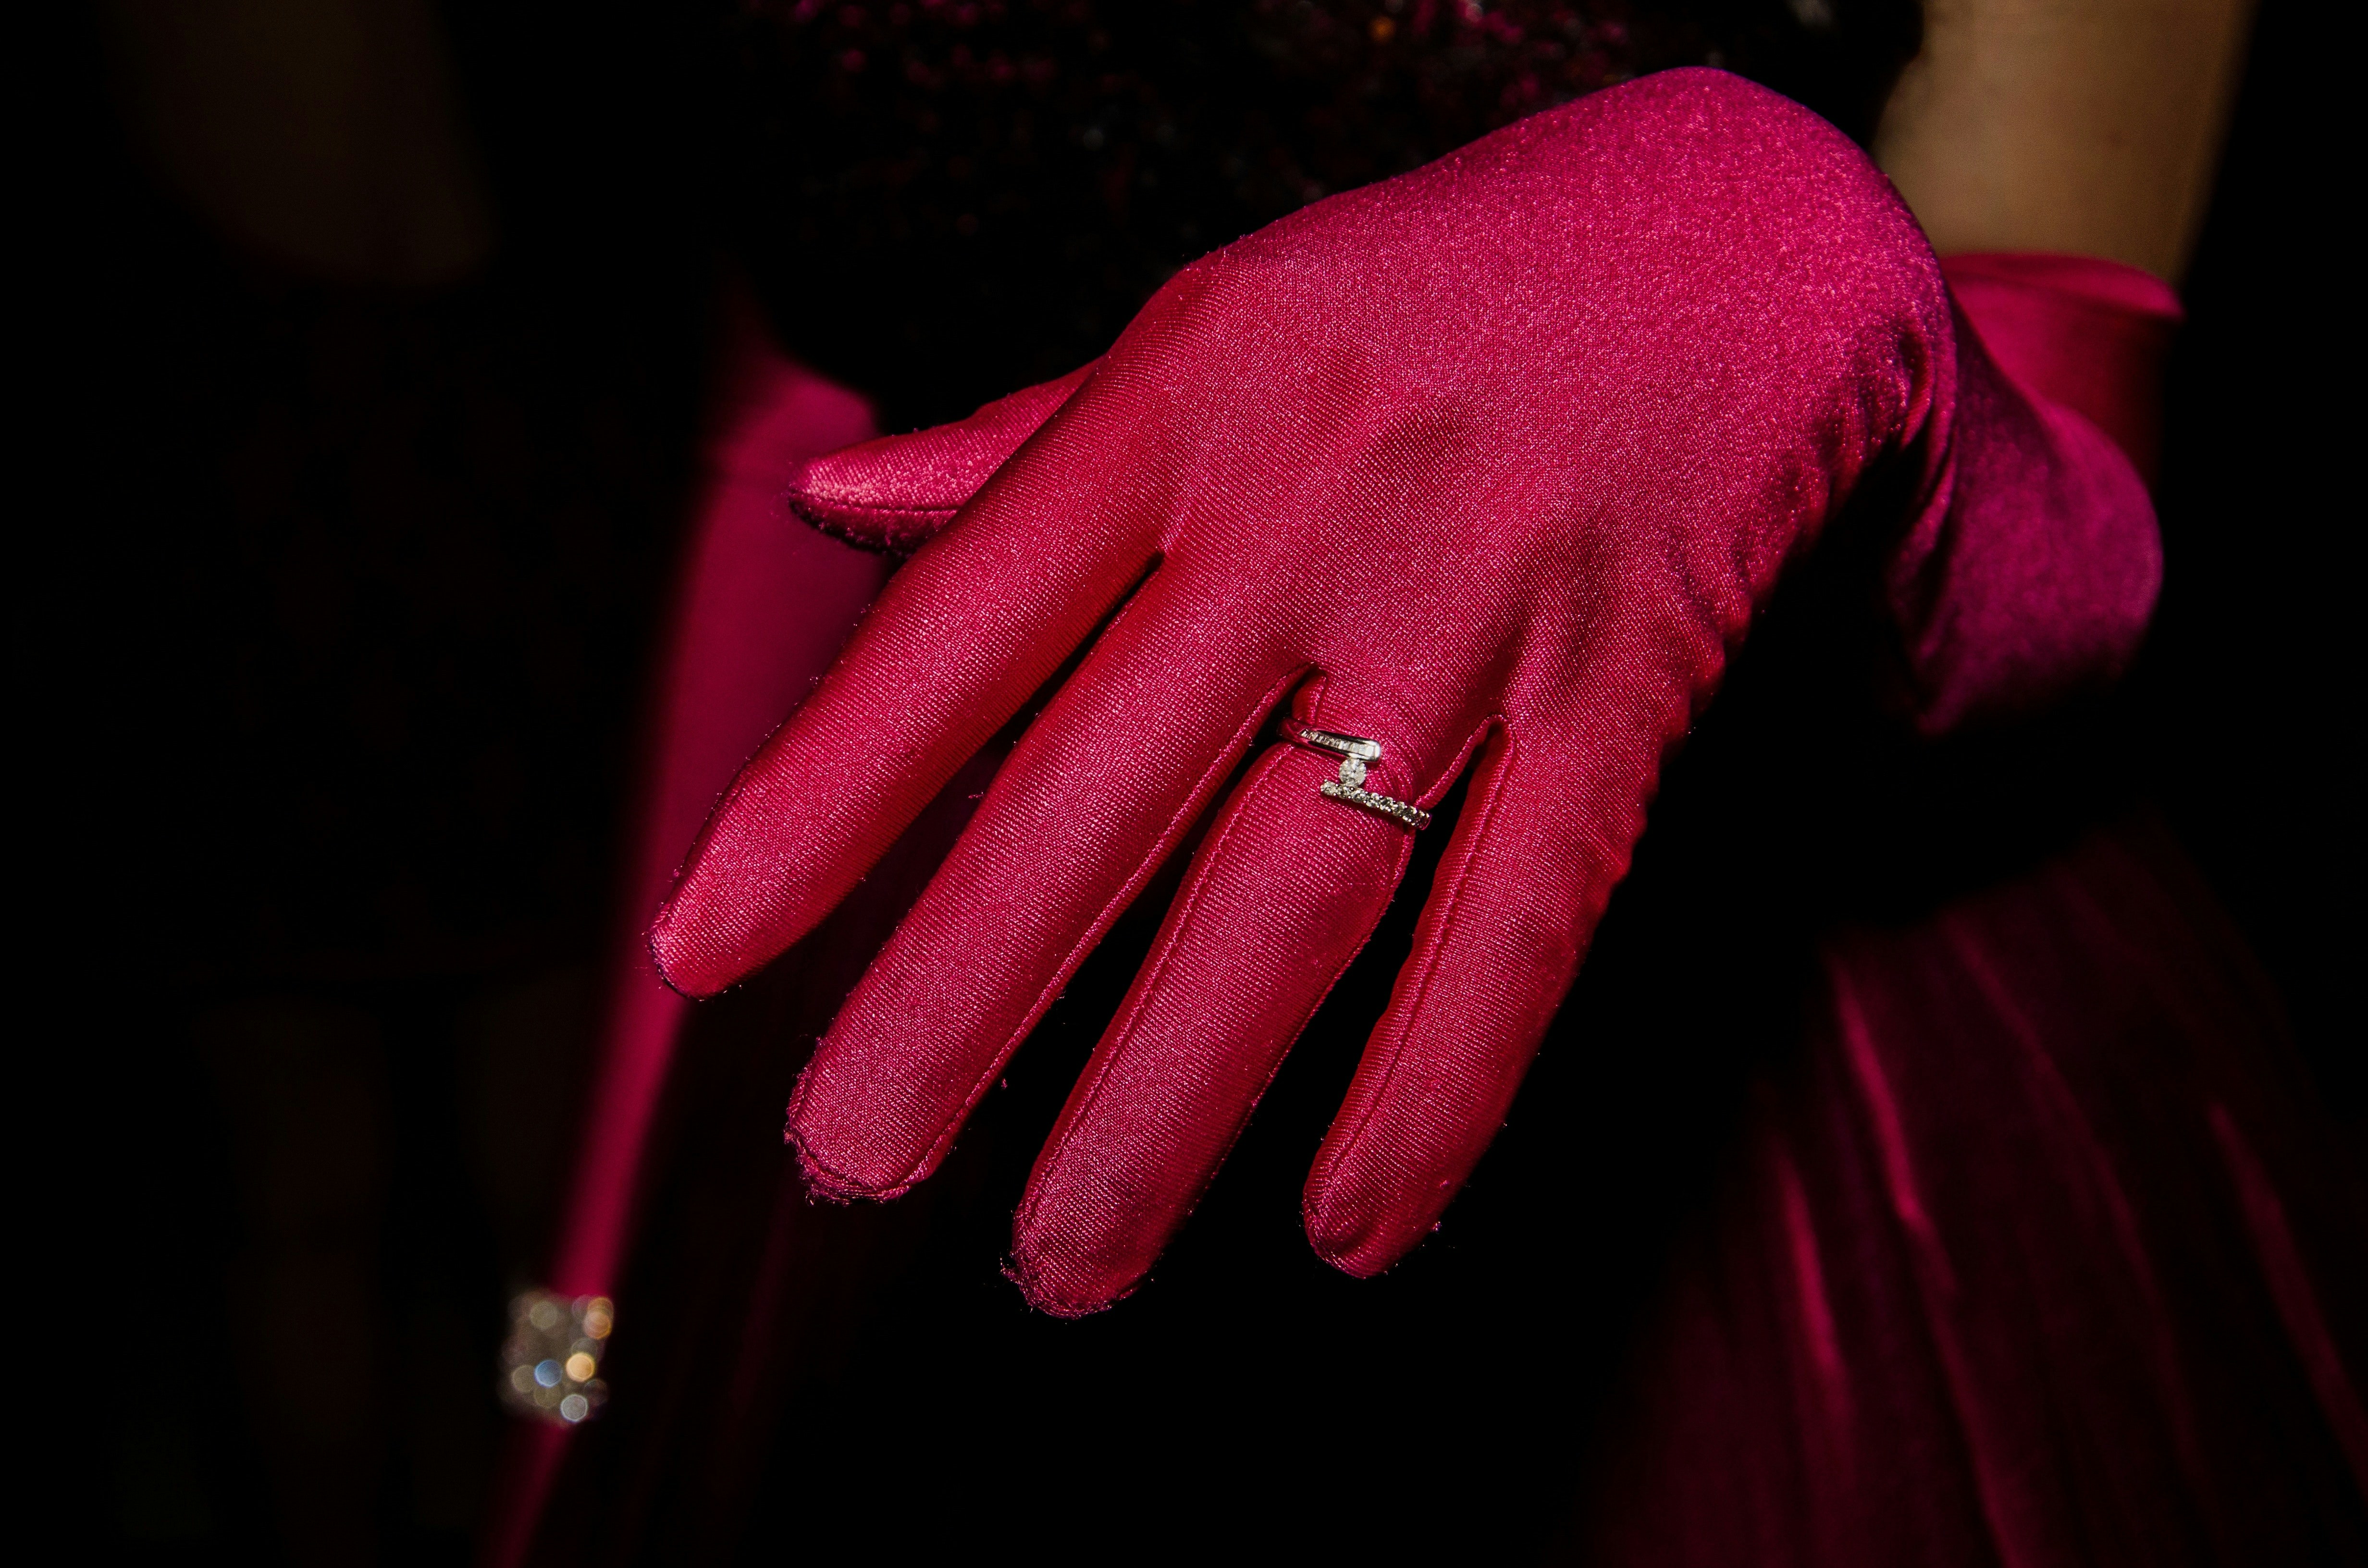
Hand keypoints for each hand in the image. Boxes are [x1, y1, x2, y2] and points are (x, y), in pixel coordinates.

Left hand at [651, 70, 2155, 1313]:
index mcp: (1182, 399)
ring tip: (1063, 1263)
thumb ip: (1022, 445)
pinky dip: (1442, 1083)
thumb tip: (826, 510)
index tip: (702, 958)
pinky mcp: (1624, 690)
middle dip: (963, 997)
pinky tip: (1355, 1228)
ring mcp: (1476, 605)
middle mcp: (1311, 503)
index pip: (963, 626)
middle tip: (847, 1165)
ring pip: (1299, 887)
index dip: (823, 799)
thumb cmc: (1423, 300)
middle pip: (1103, 790)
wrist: (1739, 236)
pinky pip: (1529, 915)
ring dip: (1172, 1098)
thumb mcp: (1212, 324)